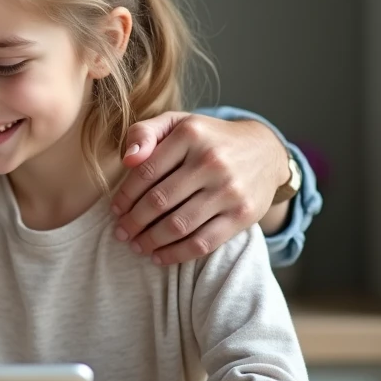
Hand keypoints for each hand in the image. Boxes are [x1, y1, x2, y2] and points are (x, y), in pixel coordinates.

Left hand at [111, 112, 287, 265]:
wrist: (265, 151)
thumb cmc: (208, 139)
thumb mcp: (177, 123)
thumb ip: (145, 133)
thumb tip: (128, 159)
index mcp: (190, 135)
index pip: (145, 172)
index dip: (125, 195)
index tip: (115, 210)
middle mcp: (212, 160)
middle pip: (158, 201)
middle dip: (133, 222)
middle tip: (121, 232)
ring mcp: (229, 189)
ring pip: (178, 225)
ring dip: (150, 241)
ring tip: (136, 245)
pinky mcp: (243, 215)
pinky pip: (202, 242)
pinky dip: (176, 254)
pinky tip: (159, 256)